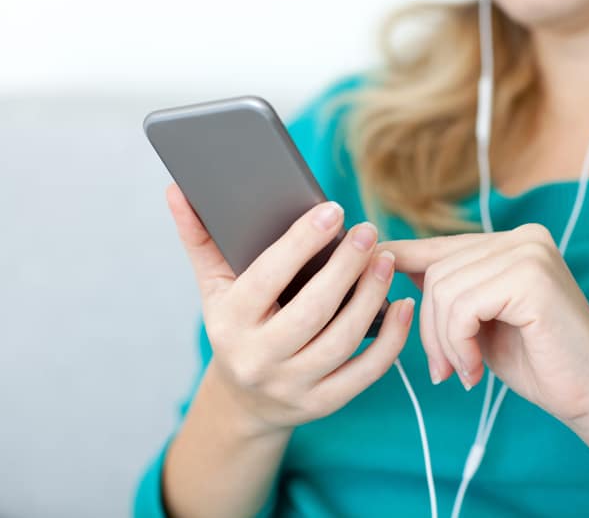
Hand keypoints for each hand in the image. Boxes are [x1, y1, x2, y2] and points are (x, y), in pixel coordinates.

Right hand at [167, 184, 414, 436]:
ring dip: (371, 295)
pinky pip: (366, 371)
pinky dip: (392, 338)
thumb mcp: (214, 289)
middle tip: (368, 230)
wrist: (246, 401)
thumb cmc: (236, 328)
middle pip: (312, 309)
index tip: (332, 210)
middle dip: (346, 266)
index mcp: (230, 323)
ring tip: (386, 259)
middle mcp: (258, 359)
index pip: (266, 277)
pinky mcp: (324, 403)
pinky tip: (404, 305)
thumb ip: (201, 240)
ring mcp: (292, 386)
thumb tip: (177, 190)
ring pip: (342, 338)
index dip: (301, 242)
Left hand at [384, 224, 588, 517]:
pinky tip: (475, 370)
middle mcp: (523, 237)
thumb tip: (389, 262)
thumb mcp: (479, 320)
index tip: (365, 276)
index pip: (439, 247)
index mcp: (511, 242)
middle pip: (436, 271)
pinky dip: (458, 344)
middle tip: (444, 369)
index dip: (397, 261)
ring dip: (443, 342)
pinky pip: (463, 307)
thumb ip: (448, 289)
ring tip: (464, 371)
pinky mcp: (531, 277)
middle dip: (429, 328)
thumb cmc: (536, 361)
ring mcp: (530, 252)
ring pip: (443, 289)